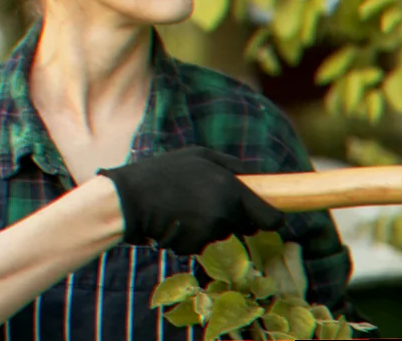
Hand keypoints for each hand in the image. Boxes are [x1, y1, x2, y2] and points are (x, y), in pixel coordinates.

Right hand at [97, 147, 283, 254]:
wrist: (129, 199)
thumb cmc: (165, 172)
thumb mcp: (201, 156)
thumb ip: (233, 167)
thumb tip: (260, 176)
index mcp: (231, 189)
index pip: (269, 218)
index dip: (272, 220)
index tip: (270, 220)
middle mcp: (224, 213)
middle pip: (245, 227)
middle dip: (235, 218)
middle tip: (210, 201)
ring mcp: (208, 232)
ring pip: (221, 234)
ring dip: (210, 226)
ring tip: (186, 207)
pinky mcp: (193, 245)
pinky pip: (201, 243)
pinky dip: (192, 236)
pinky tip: (176, 221)